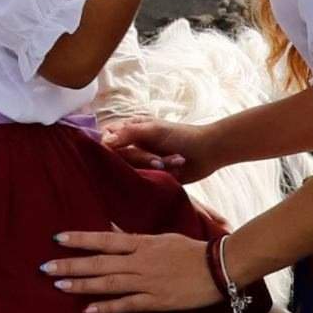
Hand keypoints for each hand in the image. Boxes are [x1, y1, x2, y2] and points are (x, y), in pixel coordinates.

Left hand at [43, 225, 226, 312]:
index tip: (57, 239)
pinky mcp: (156, 301)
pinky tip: (88, 309)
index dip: (81, 239)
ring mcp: (147, 282)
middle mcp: (140, 262)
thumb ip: (135, 238)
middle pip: (100, 262)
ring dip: (82, 284)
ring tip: (58, 285)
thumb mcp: (162, 238)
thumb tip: (111, 231)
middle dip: (71, 264)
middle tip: (45, 267)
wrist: (218, 268)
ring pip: (108, 283)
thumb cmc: (191, 250)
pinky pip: (127, 304)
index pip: (105, 239)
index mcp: (142, 244)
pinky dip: (108, 307)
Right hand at [97, 109, 224, 182]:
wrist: (208, 152)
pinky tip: (176, 168)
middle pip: (119, 159)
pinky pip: (144, 181)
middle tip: (159, 159)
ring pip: (132, 171)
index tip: (118, 153)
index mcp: (129, 130)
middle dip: (142, 159)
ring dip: (155, 167)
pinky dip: (161, 175)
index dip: (108, 148)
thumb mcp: (154, 130)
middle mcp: (131, 147)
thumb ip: (129, 134)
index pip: (106, 140)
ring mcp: (141, 163)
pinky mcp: (150, 177)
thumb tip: (105, 141)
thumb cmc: (181, 135)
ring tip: (176, 160)